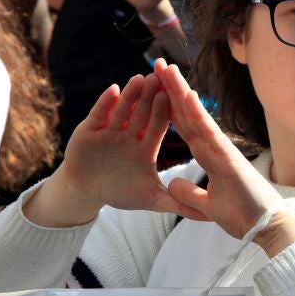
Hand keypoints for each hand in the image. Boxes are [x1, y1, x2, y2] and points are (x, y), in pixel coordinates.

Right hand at [51, 73, 206, 220]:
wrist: (85, 193)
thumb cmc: (118, 192)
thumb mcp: (151, 198)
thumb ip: (177, 203)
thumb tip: (209, 216)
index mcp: (145, 145)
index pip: (158, 125)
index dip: (166, 112)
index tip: (177, 98)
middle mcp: (129, 133)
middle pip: (142, 112)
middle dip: (150, 96)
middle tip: (161, 79)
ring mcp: (109, 130)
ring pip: (122, 109)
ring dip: (131, 95)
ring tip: (140, 79)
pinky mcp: (89, 130)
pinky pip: (99, 114)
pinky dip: (105, 103)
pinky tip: (113, 90)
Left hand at [154, 60, 294, 253]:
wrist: (264, 228)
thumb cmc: (242, 216)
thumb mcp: (206, 205)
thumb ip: (189, 193)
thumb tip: (172, 183)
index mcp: (208, 156)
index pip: (184, 127)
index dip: (169, 107)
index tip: (155, 88)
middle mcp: (214, 147)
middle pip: (187, 113)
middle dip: (171, 89)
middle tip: (158, 64)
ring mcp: (221, 149)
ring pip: (195, 114)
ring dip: (180, 91)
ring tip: (166, 68)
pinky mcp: (227, 156)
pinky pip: (208, 130)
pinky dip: (197, 111)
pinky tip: (185, 94)